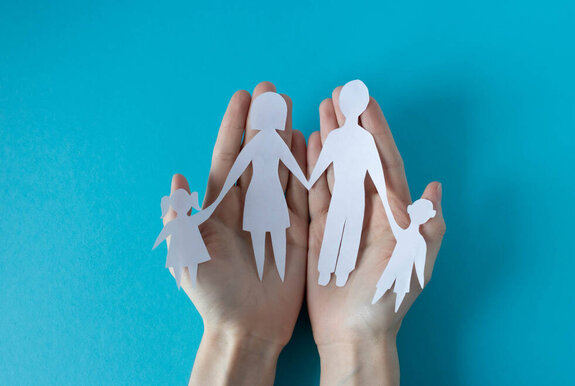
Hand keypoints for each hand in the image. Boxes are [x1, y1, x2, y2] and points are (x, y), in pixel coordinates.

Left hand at [163, 82, 307, 384]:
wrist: (245, 327)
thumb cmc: (212, 294)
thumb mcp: (188, 256)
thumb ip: (181, 218)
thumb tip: (175, 178)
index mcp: (220, 207)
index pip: (228, 157)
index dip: (234, 127)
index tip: (242, 97)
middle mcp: (248, 205)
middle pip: (258, 155)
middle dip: (264, 121)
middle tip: (272, 90)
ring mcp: (275, 215)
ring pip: (282, 167)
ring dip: (286, 137)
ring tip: (293, 107)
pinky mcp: (298, 230)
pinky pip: (305, 193)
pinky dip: (308, 168)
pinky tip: (310, 143)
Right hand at [306, 87, 445, 384]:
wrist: (355, 331)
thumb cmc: (388, 299)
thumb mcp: (414, 261)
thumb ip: (427, 223)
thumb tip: (436, 182)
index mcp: (395, 211)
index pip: (386, 161)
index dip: (377, 130)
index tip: (366, 101)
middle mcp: (370, 208)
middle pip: (360, 157)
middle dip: (351, 125)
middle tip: (340, 93)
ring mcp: (344, 217)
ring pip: (337, 169)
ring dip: (331, 139)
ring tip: (322, 109)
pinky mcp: (320, 229)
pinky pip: (316, 192)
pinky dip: (313, 168)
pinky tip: (309, 145)